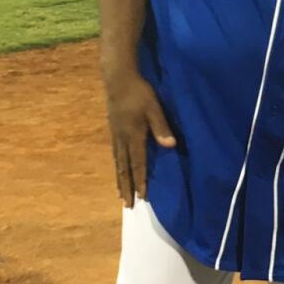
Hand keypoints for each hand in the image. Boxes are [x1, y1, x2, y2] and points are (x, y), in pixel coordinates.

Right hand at [104, 73, 175, 207]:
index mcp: (133, 135)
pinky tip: (118, 169)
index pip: (138, 164)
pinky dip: (117, 166)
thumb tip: (170, 146)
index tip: (142, 197)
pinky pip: (115, 154)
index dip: (140, 181)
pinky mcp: (113, 129)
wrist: (118, 78)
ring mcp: (115, 134)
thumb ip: (161, 127)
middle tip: (127, 205)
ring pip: (117, 162)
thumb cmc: (139, 92)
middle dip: (126, 187)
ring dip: (119, 179)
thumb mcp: (154, 108)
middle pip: (124, 168)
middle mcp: (122, 139)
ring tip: (120, 194)